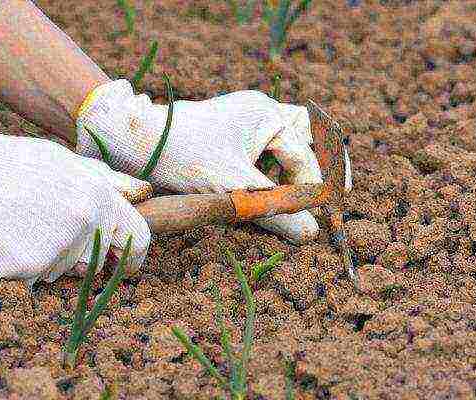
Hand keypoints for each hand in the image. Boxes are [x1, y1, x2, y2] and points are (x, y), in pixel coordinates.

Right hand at [0, 104, 150, 286]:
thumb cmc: (16, 164)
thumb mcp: (69, 163)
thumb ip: (111, 183)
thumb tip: (144, 193)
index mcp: (99, 200)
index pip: (138, 239)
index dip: (134, 254)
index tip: (126, 263)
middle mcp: (83, 229)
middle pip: (97, 261)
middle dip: (84, 253)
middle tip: (53, 230)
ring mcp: (54, 253)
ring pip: (64, 270)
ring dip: (50, 257)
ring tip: (23, 225)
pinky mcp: (24, 271)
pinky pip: (34, 278)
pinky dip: (23, 265)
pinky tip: (5, 238)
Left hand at [75, 80, 351, 242]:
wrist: (137, 142)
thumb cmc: (184, 157)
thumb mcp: (234, 187)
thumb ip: (275, 210)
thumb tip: (312, 234)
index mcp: (267, 115)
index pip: (305, 155)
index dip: (317, 188)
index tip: (325, 215)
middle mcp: (260, 113)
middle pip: (308, 136)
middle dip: (322, 166)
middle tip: (338, 195)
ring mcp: (245, 122)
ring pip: (288, 142)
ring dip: (300, 167)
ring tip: (311, 195)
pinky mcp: (231, 136)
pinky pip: (266, 150)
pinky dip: (276, 170)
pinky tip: (275, 191)